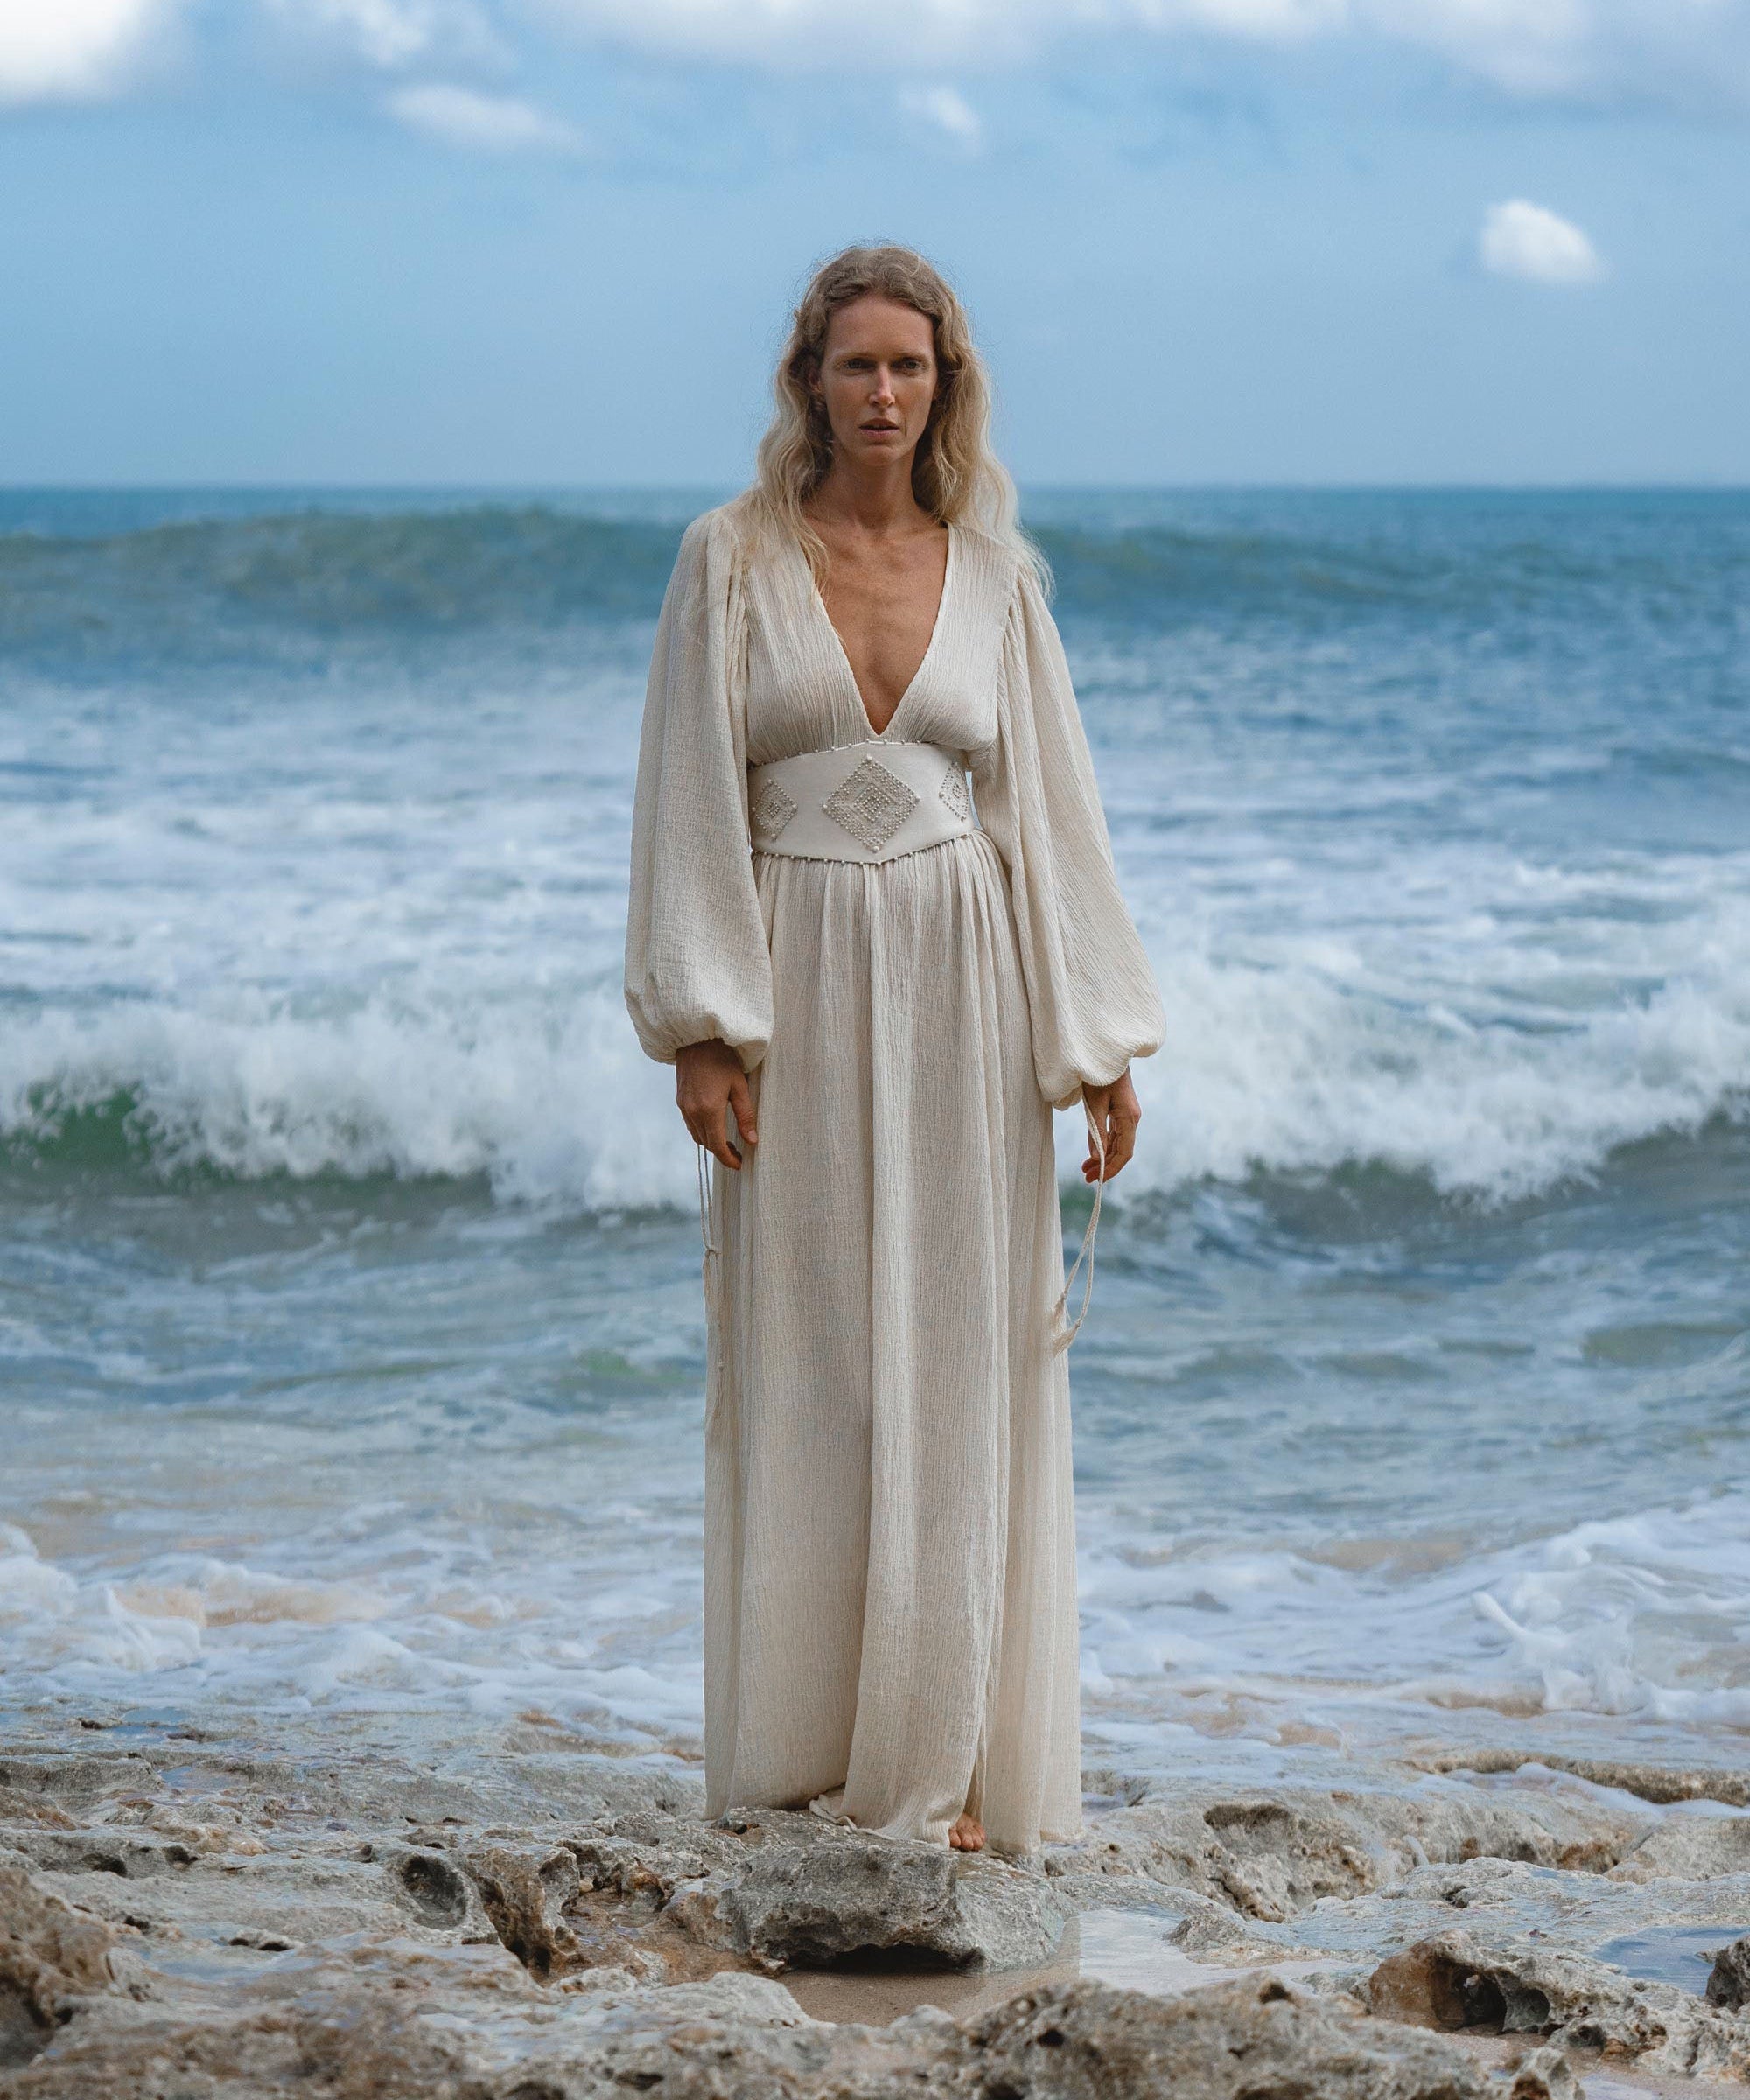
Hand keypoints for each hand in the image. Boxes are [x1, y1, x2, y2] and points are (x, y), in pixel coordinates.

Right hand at [676, 1039, 757, 1170]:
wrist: (696, 1038)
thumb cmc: (722, 1058)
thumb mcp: (740, 1086)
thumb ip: (746, 1115)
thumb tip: (752, 1140)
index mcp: (709, 1109)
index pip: (717, 1145)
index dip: (729, 1159)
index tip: (740, 1164)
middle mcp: (692, 1111)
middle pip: (706, 1143)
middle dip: (722, 1153)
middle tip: (739, 1154)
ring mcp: (683, 1107)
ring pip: (697, 1135)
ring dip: (711, 1143)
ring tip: (728, 1142)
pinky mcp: (680, 1100)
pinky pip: (691, 1124)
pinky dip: (703, 1131)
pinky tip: (715, 1126)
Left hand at [1080, 1068, 1139, 1182]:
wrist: (1104, 1053)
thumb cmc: (1099, 1076)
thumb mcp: (1094, 1105)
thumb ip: (1097, 1132)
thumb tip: (1097, 1158)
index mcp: (1129, 1117)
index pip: (1124, 1152)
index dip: (1111, 1169)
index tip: (1096, 1180)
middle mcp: (1132, 1118)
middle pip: (1121, 1150)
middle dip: (1105, 1166)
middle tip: (1086, 1177)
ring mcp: (1127, 1114)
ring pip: (1117, 1142)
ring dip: (1103, 1156)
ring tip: (1085, 1169)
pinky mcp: (1120, 1109)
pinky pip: (1113, 1132)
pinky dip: (1103, 1144)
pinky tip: (1092, 1152)